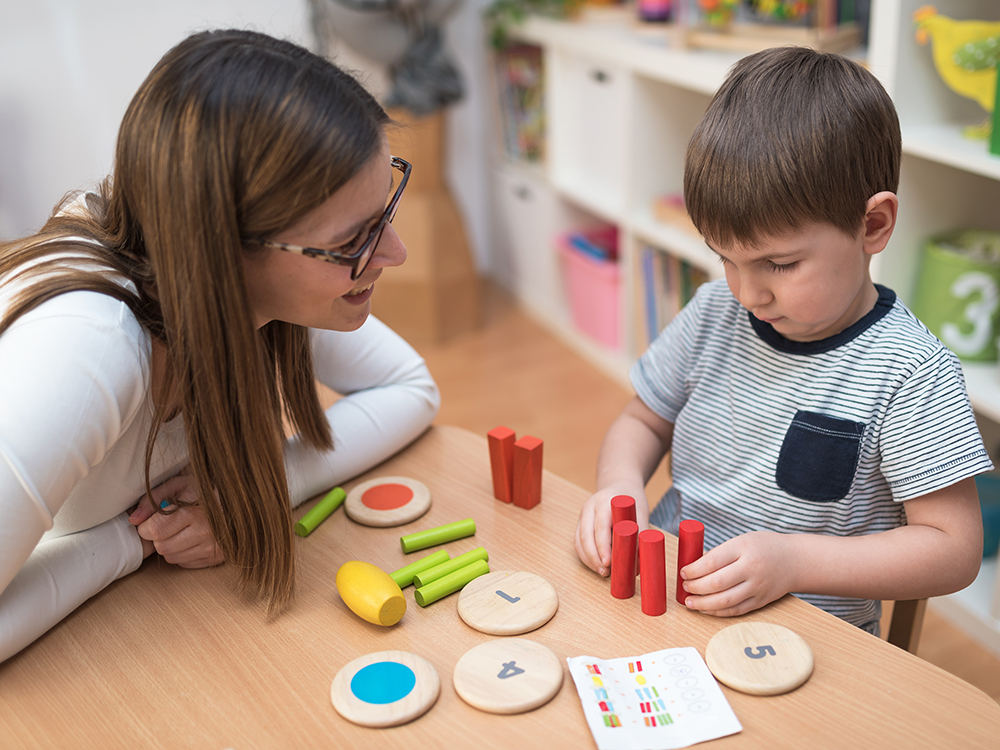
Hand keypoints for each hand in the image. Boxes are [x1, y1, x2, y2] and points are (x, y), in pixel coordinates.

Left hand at [127, 474, 222, 568]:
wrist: (239, 501)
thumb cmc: (206, 491)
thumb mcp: (179, 485)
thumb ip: (152, 500)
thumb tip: (133, 519)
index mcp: (192, 512)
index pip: (154, 530)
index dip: (146, 527)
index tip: (152, 520)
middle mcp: (203, 532)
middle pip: (161, 547)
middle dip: (158, 537)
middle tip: (168, 525)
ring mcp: (211, 546)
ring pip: (171, 557)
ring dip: (170, 546)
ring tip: (181, 531)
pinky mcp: (216, 557)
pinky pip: (185, 563)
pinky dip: (183, 553)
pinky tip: (191, 539)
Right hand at [574, 486, 647, 576]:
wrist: (620, 484)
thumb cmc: (631, 498)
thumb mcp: (640, 512)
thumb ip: (641, 534)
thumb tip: (640, 562)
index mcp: (604, 501)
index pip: (600, 527)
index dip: (603, 547)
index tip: (608, 563)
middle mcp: (589, 507)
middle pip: (585, 535)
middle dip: (593, 557)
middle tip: (605, 572)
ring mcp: (583, 514)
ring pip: (579, 540)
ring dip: (589, 559)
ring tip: (602, 572)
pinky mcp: (580, 522)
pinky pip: (578, 542)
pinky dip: (586, 555)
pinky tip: (596, 565)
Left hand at [679, 531, 793, 616]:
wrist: (796, 560)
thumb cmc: (765, 547)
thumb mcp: (741, 541)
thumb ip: (720, 553)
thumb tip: (694, 568)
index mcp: (743, 548)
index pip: (711, 562)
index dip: (693, 570)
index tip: (683, 572)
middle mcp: (751, 569)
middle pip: (715, 583)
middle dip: (695, 587)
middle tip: (685, 586)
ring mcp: (757, 587)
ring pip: (724, 601)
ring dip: (703, 604)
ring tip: (689, 602)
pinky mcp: (760, 602)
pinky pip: (735, 610)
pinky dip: (718, 612)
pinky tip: (706, 609)